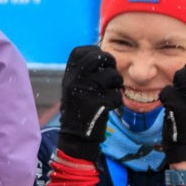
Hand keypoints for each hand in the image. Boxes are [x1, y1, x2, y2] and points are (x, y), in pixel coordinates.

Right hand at [57, 44, 123, 160]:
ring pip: (113, 75)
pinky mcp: (98, 103)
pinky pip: (117, 95)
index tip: (100, 62)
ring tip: (110, 91)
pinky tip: (108, 106)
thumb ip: (84, 70)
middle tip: (111, 74)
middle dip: (111, 63)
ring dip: (117, 83)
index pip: (82, 50)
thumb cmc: (78, 107)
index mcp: (68, 73)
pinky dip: (116, 101)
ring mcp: (86, 90)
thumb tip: (104, 54)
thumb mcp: (73, 85)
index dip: (95, 52)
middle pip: (100, 57)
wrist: (75, 135)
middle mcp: (75, 79)